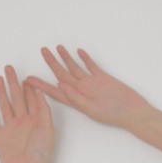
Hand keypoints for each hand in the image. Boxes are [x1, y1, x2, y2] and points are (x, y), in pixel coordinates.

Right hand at [0, 66, 53, 162]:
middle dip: (13, 83)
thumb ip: (43, 110)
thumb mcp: (47, 128)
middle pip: (17, 98)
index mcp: (36, 120)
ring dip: (1, 93)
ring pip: (5, 106)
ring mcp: (11, 129)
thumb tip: (39, 91)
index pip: (32, 99)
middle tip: (10, 68)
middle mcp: (23, 123)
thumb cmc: (41, 153)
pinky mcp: (0, 137)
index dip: (29, 87)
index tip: (27, 75)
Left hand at [25, 46, 154, 130]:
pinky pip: (91, 66)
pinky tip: (78, 51)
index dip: (41, 85)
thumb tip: (60, 85)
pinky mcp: (103, 78)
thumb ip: (76, 97)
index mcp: (78, 100)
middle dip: (52, 64)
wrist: (133, 112)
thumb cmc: (114, 115)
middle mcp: (83, 91)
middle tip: (42, 51)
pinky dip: (84, 59)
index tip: (28, 79)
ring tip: (57, 47)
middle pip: (63, 75)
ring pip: (76, 68)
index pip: (55, 91)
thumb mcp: (92, 109)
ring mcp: (92, 84)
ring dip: (66, 58)